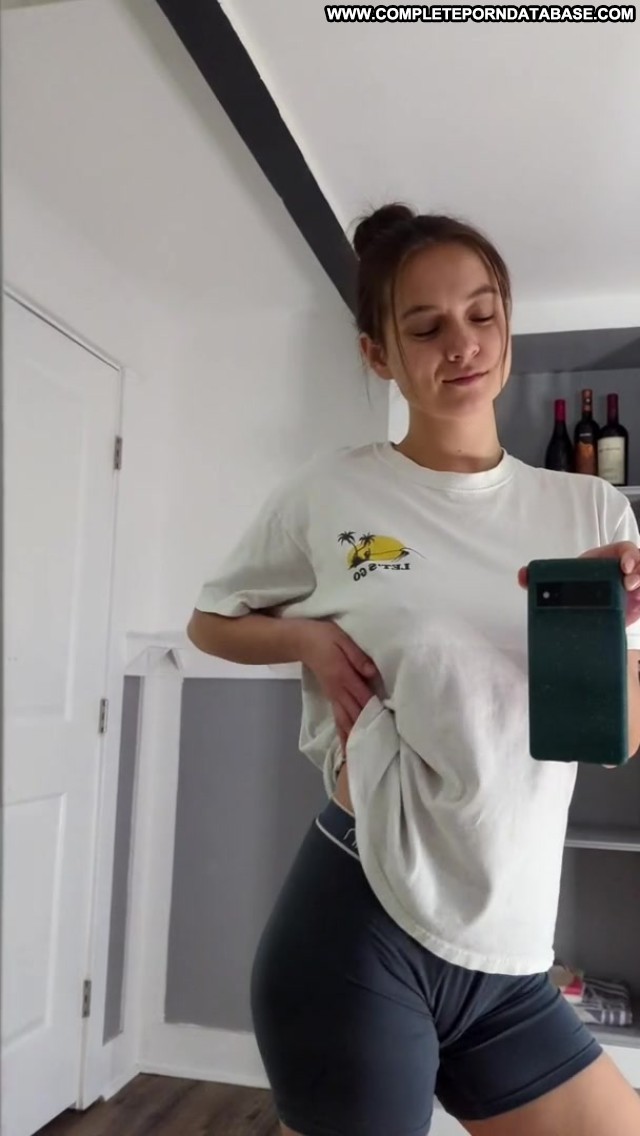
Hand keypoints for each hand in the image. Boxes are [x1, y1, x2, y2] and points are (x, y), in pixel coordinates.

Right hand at [296, 620, 380, 752]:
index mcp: (344, 676)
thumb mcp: (342, 639)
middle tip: (380, 748)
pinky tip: (347, 745)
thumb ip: (357, 656)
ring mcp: (333, 695)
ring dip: (354, 737)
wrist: (301, 640)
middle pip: (355, 714)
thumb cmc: (325, 637)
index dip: (374, 711)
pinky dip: (343, 733)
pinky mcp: (331, 696)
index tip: (387, 726)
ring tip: (363, 754)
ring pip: (345, 720)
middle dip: (366, 730)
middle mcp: (339, 690)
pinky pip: (338, 718)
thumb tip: (372, 672)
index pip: (363, 697)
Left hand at [517, 542, 639, 626]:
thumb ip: (542, 576)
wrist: (584, 602)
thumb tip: (523, 575)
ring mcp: (634, 588)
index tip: (624, 566)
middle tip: (629, 583)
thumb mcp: (566, 576)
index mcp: (610, 558)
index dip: (630, 556)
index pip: (627, 550)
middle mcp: (626, 571)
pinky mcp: (636, 605)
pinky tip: (635, 611)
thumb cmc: (579, 582)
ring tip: (634, 594)